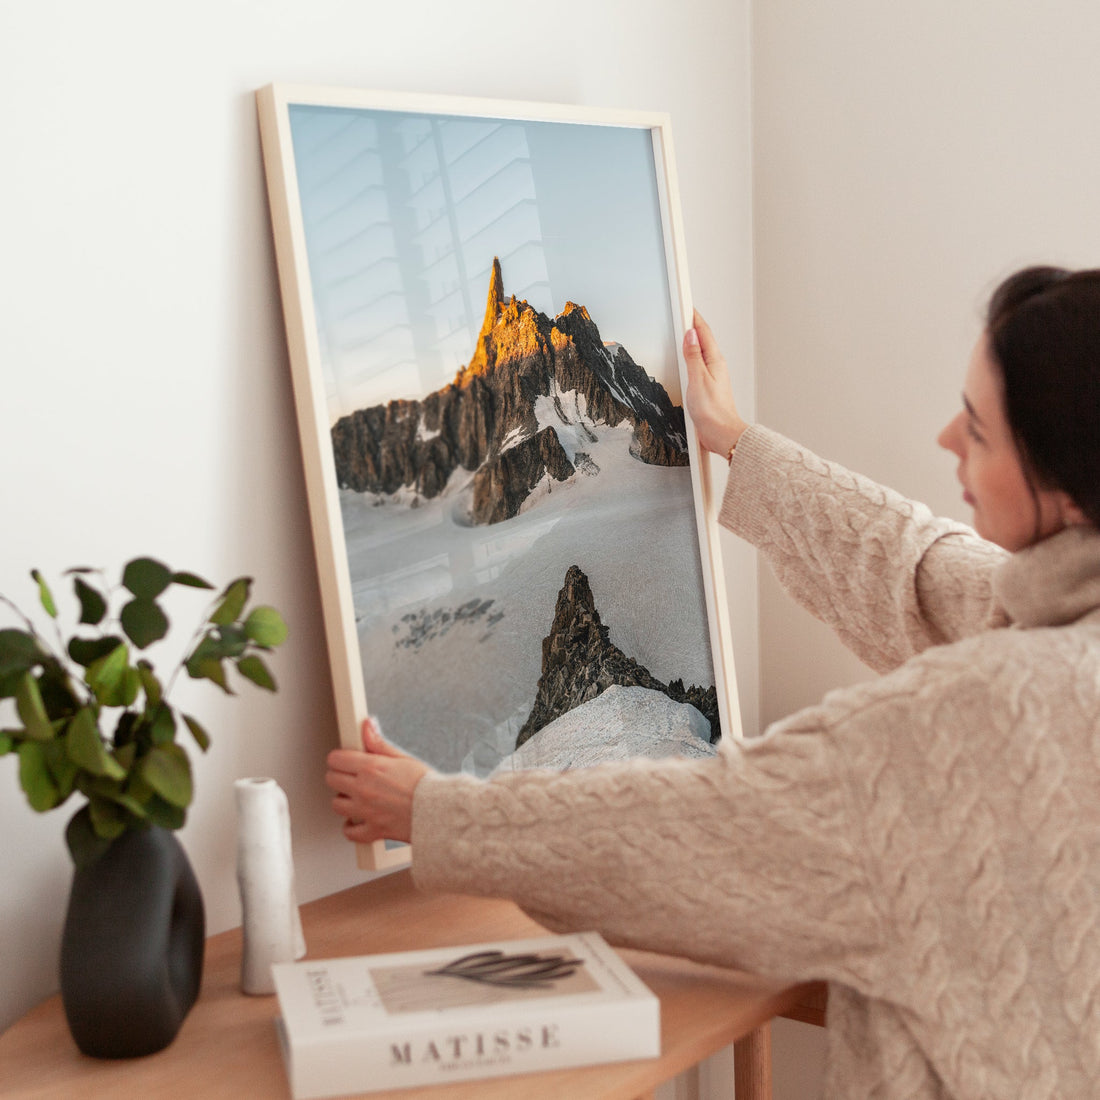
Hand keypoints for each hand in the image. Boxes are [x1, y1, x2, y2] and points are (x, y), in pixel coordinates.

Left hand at [325, 717, 429, 844]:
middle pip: (331, 780)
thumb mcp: (402, 758)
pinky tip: (358, 820)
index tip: (345, 760)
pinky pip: (349, 832)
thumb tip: (367, 726)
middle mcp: (364, 789)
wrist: (440, 811)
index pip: (336, 759)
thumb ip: (379, 743)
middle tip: (351, 777)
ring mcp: (366, 811)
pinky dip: (351, 827)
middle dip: (339, 776)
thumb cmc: (426, 785)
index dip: (340, 758)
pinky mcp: (372, 829)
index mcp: (371, 768)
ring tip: (356, 797)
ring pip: (336, 805)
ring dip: (344, 800)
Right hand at [683, 310, 748, 456]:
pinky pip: (698, 365)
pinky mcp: (707, 387)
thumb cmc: (713, 411)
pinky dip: (691, 357)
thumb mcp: (698, 380)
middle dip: (693, 325)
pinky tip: (687, 359)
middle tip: (684, 312)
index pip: (703, 332)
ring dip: (692, 340)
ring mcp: (712, 376)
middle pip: (703, 339)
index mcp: (714, 361)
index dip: (694, 317)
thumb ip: (693, 356)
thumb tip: (690, 335)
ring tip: (684, 330)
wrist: (721, 434)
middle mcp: (715, 366)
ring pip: (701, 352)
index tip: (686, 305)